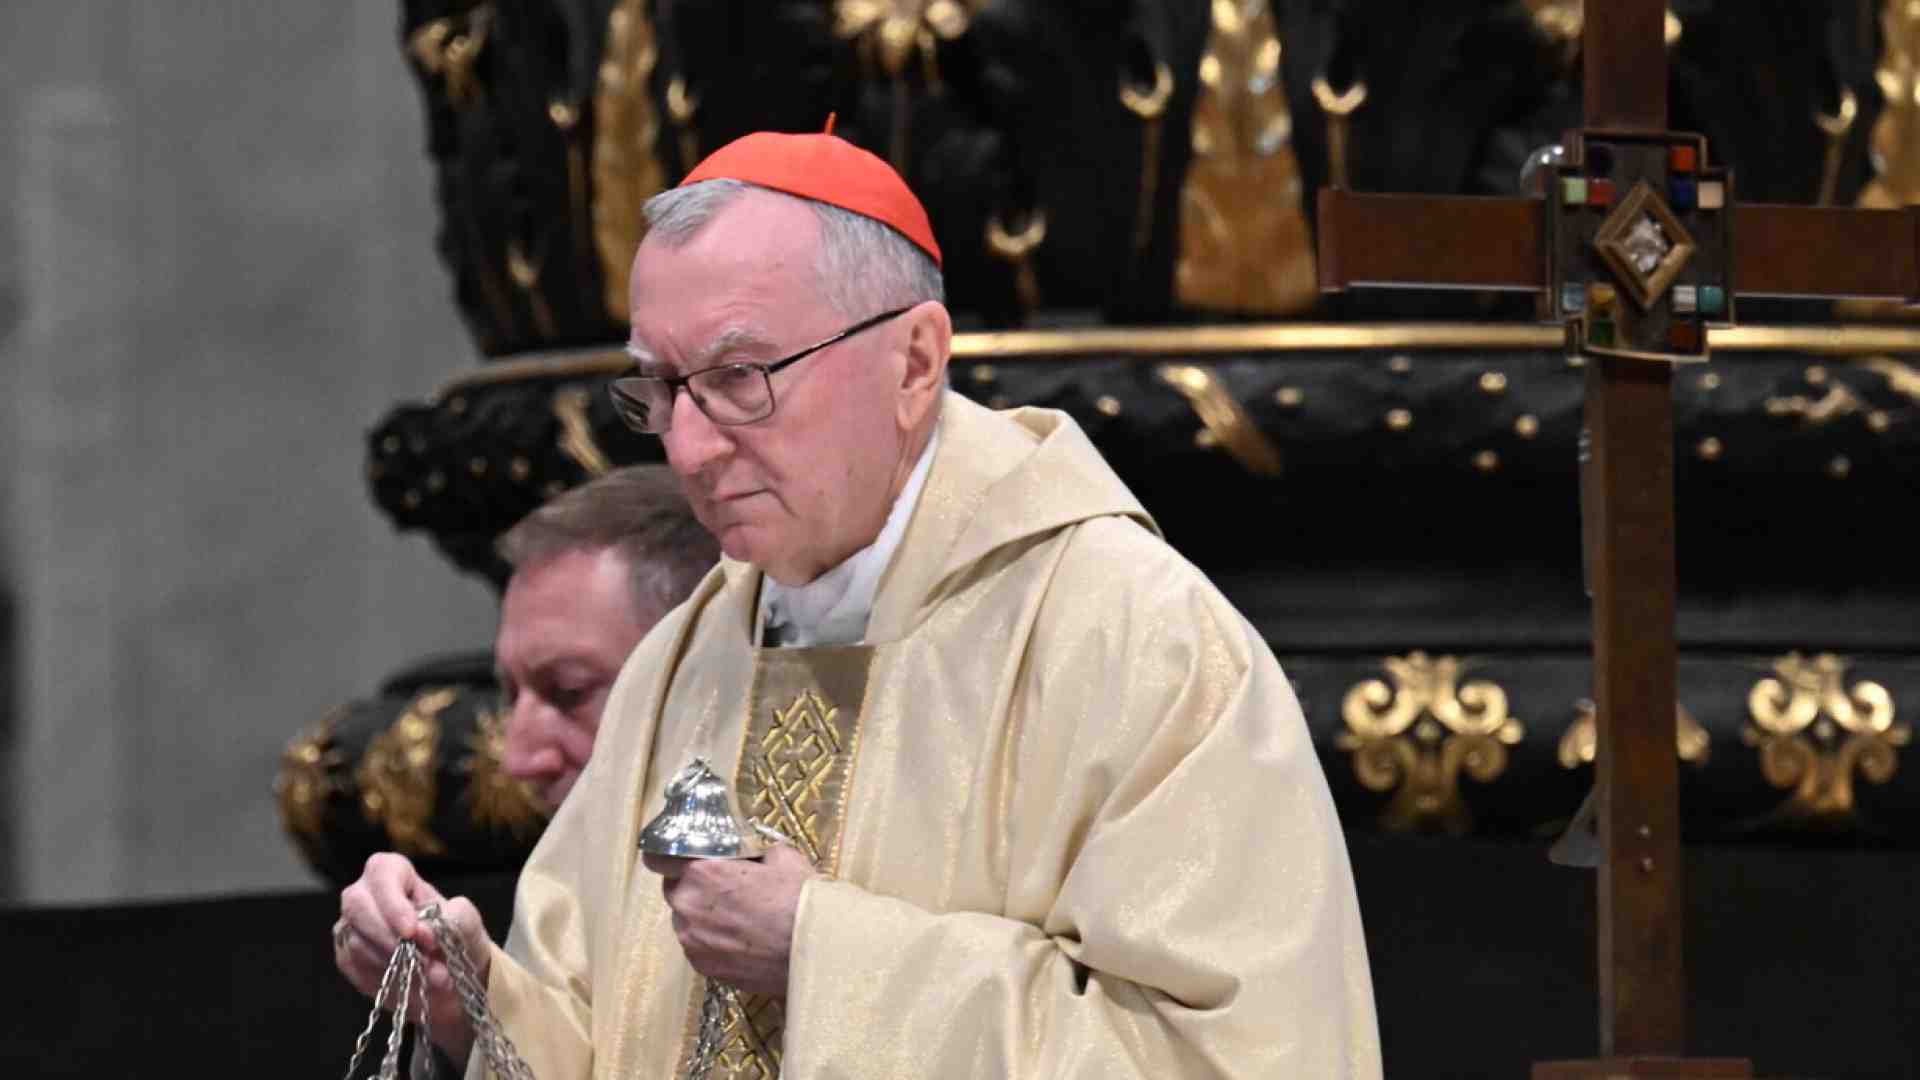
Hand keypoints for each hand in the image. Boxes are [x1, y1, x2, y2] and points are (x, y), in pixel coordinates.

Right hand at [336, 852, 489, 1066]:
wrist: (448, 972)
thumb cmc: (456, 935)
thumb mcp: (467, 922)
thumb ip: (453, 919)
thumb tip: (423, 931)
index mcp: (396, 873)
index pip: (382, 872)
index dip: (393, 902)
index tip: (411, 932)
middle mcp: (366, 894)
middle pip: (357, 906)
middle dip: (389, 938)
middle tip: (422, 962)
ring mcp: (351, 925)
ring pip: (356, 943)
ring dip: (396, 966)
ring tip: (434, 978)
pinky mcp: (346, 956)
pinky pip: (356, 968)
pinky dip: (387, 980)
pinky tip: (413, 984)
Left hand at [643, 845, 814, 997]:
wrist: (815, 951)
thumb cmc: (799, 900)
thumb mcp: (783, 858)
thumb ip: (756, 853)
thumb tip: (754, 857)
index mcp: (702, 872)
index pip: (659, 860)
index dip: (672, 858)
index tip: (684, 860)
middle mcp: (688, 906)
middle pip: (674, 890)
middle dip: (693, 887)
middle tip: (722, 888)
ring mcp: (693, 941)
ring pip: (685, 921)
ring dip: (701, 916)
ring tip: (735, 919)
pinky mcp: (704, 968)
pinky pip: (697, 947)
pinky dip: (711, 941)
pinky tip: (739, 940)